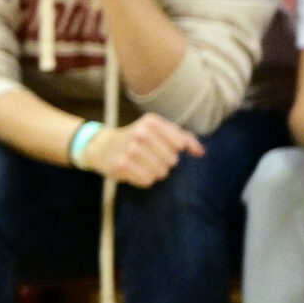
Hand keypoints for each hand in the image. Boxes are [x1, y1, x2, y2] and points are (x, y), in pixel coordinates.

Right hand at [83, 112, 203, 188]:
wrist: (103, 146)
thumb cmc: (136, 138)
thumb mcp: (158, 130)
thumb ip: (183, 138)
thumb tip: (200, 152)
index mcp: (152, 121)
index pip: (180, 145)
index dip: (173, 150)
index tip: (160, 147)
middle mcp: (142, 133)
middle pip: (172, 161)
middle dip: (163, 163)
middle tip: (148, 157)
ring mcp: (131, 149)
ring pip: (161, 173)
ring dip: (153, 173)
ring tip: (141, 164)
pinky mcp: (122, 165)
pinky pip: (147, 181)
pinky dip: (143, 179)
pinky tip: (134, 171)